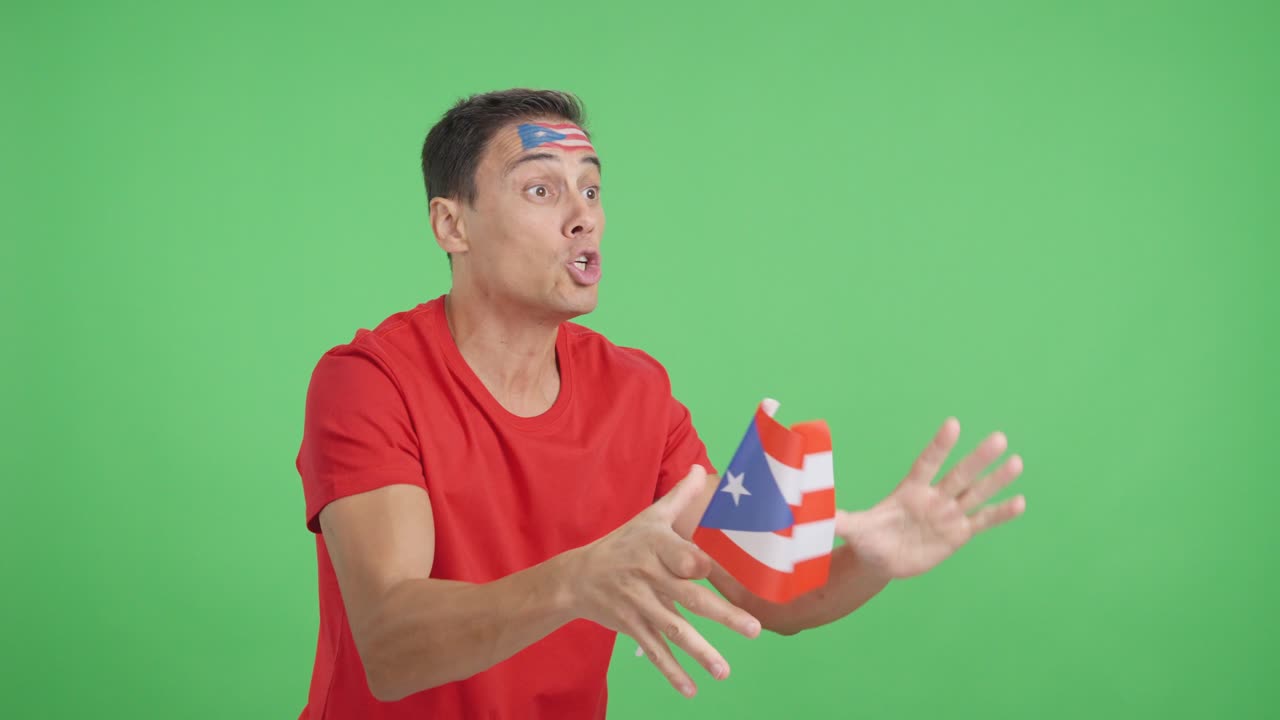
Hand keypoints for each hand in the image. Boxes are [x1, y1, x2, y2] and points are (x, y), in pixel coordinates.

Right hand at [566, 464, 761, 697]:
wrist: (577, 577)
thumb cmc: (624, 543)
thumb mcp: (649, 518)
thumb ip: (680, 498)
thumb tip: (703, 468)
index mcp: (655, 547)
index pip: (681, 555)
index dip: (695, 562)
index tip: (713, 570)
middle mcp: (648, 576)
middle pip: (688, 597)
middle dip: (722, 614)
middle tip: (755, 628)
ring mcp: (639, 605)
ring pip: (674, 630)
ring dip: (700, 652)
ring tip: (725, 671)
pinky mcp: (631, 626)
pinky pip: (654, 651)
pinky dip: (672, 672)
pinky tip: (692, 689)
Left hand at [835, 418, 1025, 578]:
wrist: (882, 560)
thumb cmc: (868, 539)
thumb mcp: (854, 531)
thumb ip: (840, 520)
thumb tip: (818, 514)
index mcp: (909, 490)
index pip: (927, 463)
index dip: (939, 446)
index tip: (953, 424)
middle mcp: (933, 498)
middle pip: (959, 475)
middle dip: (978, 458)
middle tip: (999, 438)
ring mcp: (948, 514)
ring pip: (975, 493)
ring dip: (996, 480)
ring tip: (1016, 462)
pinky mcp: (958, 534)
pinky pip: (982, 521)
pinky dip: (1000, 513)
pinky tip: (1020, 502)